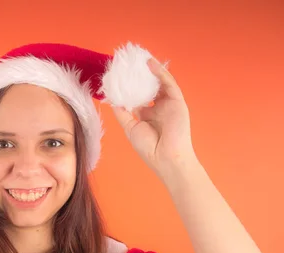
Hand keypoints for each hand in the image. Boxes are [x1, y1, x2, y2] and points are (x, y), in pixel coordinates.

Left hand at [111, 58, 197, 178]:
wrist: (165, 157)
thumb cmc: (148, 147)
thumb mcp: (130, 127)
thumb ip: (122, 113)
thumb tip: (112, 100)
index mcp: (147, 115)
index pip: (137, 96)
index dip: (128, 86)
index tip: (118, 76)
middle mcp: (158, 107)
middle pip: (148, 86)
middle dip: (139, 75)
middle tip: (128, 63)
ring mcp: (168, 104)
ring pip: (159, 82)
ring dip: (150, 70)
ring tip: (139, 58)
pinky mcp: (177, 101)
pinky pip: (168, 83)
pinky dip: (160, 72)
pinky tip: (150, 63)